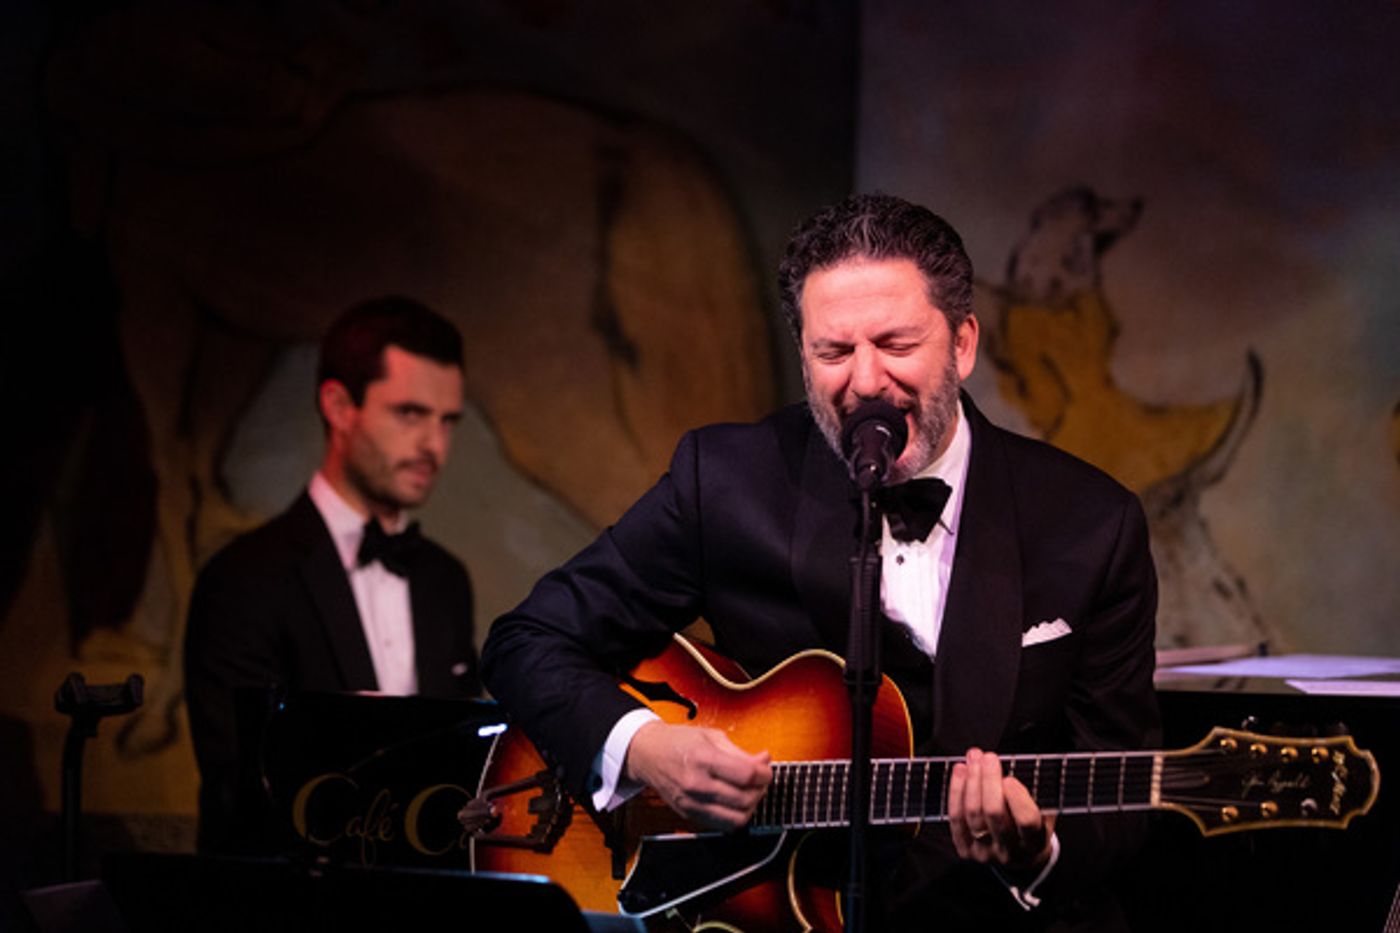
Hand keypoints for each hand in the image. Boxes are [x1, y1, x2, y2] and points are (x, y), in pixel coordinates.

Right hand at [623, 722, 771, 831]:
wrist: (648, 754)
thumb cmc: (678, 742)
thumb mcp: (711, 736)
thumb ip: (741, 752)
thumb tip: (764, 761)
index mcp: (703, 759)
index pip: (747, 775)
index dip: (765, 773)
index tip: (766, 769)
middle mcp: (697, 784)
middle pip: (745, 799)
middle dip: (761, 789)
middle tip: (760, 780)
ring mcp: (692, 803)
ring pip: (737, 819)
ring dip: (751, 807)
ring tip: (749, 792)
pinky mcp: (689, 815)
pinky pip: (723, 826)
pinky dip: (735, 817)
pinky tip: (735, 803)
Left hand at [948, 748, 1055, 871]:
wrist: (1018, 856)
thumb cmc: (1032, 826)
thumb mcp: (1044, 813)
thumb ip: (1034, 794)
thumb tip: (1013, 766)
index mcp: (1035, 842)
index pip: (1027, 821)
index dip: (1017, 798)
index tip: (1010, 779)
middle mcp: (1009, 852)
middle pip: (994, 813)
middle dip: (989, 780)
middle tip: (988, 758)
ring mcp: (985, 853)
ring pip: (973, 813)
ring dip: (971, 780)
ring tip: (974, 758)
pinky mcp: (966, 850)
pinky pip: (956, 818)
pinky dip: (956, 791)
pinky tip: (960, 771)